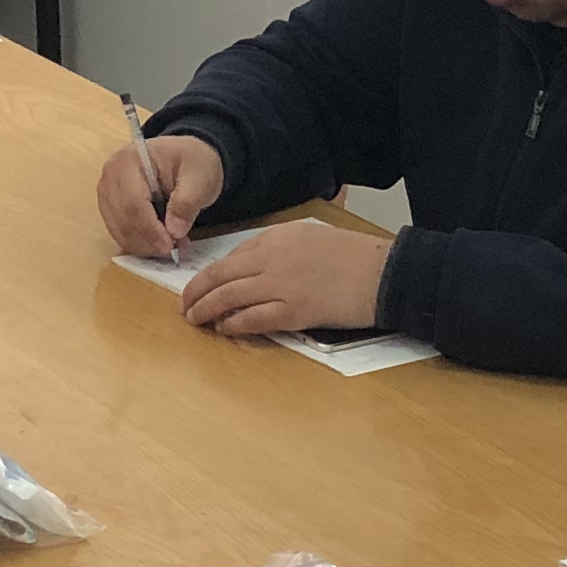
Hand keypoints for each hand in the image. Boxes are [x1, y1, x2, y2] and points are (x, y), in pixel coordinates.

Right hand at [95, 133, 223, 257]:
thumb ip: (187, 203)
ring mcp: (107, 191)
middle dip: (148, 241)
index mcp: (130, 160)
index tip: (171, 247)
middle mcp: (111, 175)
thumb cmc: (193, 163)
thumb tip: (174, 231)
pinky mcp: (110, 206)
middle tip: (173, 251)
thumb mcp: (200, 178)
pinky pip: (119, 232)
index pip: (133, 202)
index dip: (150, 230)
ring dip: (143, 245)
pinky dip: (138, 243)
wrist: (187, 159)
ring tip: (170, 247)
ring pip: (118, 230)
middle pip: (122, 219)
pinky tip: (158, 243)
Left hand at [180, 218, 391, 338]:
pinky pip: (253, 319)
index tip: (199, 286)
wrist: (381, 273)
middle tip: (184, 305)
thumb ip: (277, 248)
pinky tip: (224, 329)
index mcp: (275, 238)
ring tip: (195, 319)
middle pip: (220, 276)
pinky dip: (233, 325)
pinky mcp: (294, 312)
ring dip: (206, 310)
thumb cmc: (350, 256)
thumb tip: (250, 267)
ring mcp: (281, 286)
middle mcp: (272, 259)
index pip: (230, 257)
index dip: (209, 275)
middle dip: (196, 292)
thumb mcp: (309, 237)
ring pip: (229, 298)